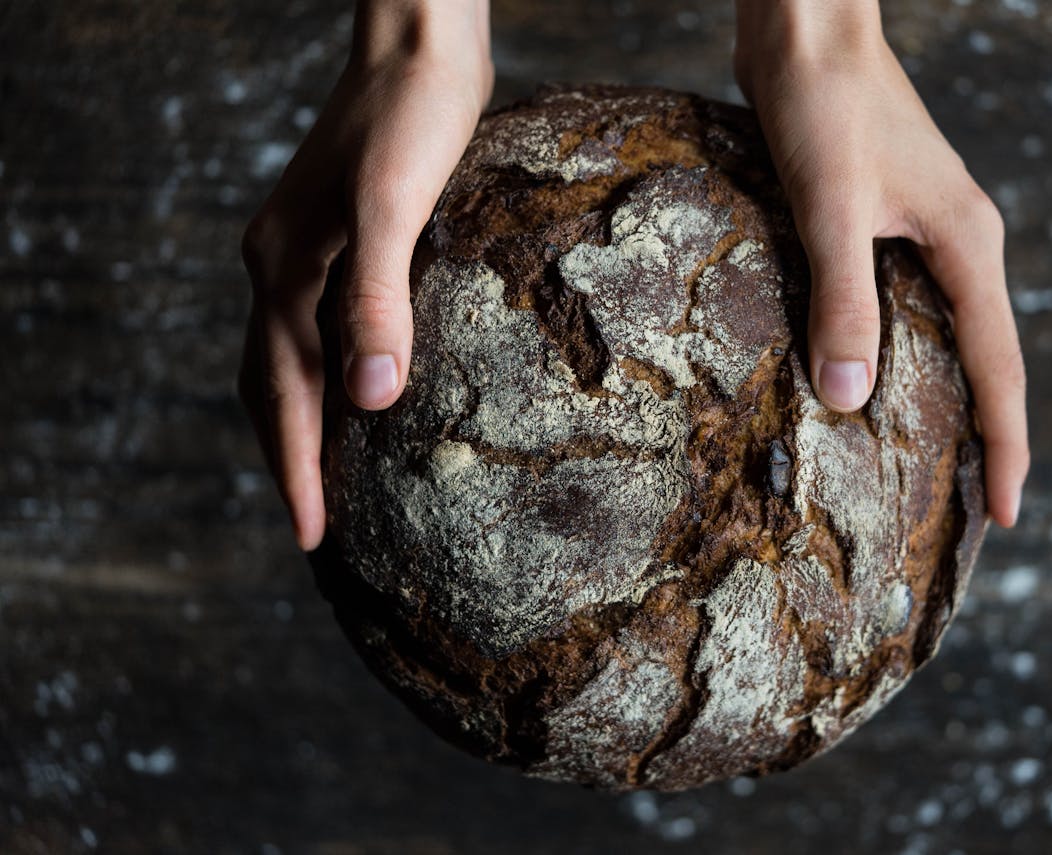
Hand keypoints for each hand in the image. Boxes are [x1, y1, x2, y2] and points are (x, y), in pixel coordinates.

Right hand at [239, 0, 492, 549]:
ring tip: (331, 480)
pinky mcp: (341, 240)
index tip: (313, 538)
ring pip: (292, 360)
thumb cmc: (412, 117)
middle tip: (317, 529)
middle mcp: (280, 267)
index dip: (297, 470)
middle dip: (290, 460)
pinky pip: (320, 328)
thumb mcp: (394, 207)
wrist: (420, 45)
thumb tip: (369, 399)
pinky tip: (367, 390)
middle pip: (271, 386)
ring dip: (305, 423)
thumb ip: (376, 299)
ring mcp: (305, 252)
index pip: (282, 395)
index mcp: (284, 271)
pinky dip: (332, 376)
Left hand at [734, 0, 1028, 525]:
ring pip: (942, 333)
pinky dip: (894, 351)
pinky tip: (865, 379)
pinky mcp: (881, 222)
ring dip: (940, 396)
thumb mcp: (830, 209)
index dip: (1006, 446)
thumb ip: (843, 301)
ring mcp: (921, 232)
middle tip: (970, 510)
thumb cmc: (823, 104)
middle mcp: (956, 243)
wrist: (806, 31)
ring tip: (925, 463)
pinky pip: (901, 305)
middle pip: (983, 359)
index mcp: (966, 245)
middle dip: (982, 434)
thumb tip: (848, 398)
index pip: (1000, 368)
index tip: (1007, 515)